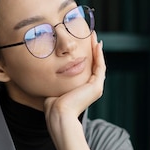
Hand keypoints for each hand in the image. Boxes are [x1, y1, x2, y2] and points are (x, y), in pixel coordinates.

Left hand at [43, 32, 106, 149]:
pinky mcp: (96, 86)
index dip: (86, 55)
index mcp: (83, 89)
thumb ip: (57, 80)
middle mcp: (91, 88)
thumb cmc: (53, 105)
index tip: (82, 42)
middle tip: (91, 35)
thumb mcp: (56, 88)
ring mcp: (95, 88)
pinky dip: (99, 55)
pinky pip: (100, 67)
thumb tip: (49, 73)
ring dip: (97, 49)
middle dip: (92, 49)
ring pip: (98, 64)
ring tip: (94, 37)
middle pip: (94, 64)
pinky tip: (96, 44)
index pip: (86, 68)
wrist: (58, 114)